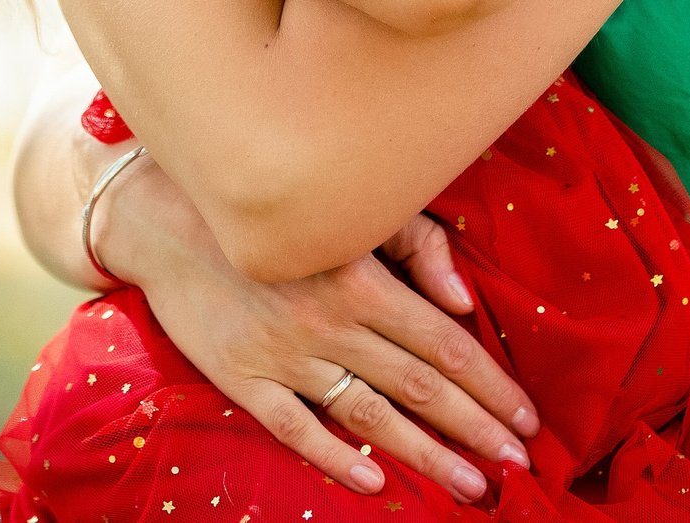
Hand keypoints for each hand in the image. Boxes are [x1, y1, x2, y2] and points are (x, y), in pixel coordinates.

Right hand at [103, 161, 538, 502]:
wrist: (161, 215)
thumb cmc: (272, 205)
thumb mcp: (350, 208)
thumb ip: (416, 246)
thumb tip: (464, 304)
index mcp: (363, 277)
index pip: (446, 346)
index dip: (492, 387)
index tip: (527, 421)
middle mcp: (329, 322)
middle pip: (420, 387)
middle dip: (476, 429)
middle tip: (517, 467)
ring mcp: (283, 354)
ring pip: (370, 415)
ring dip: (426, 455)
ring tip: (470, 485)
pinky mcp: (240, 376)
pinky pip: (295, 426)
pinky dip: (335, 456)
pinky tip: (374, 479)